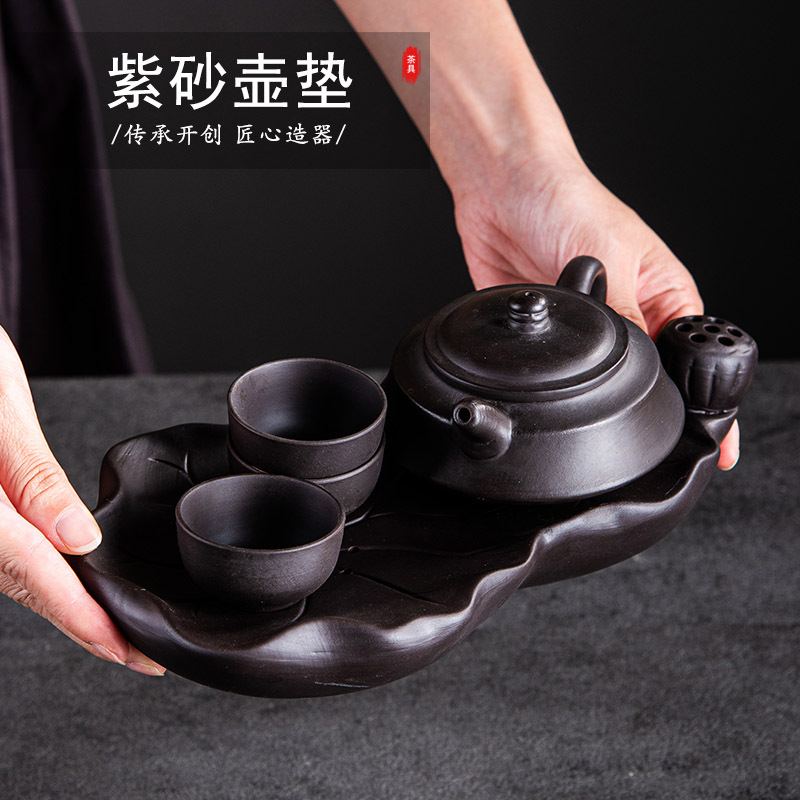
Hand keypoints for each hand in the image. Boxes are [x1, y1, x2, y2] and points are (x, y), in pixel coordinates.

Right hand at [0, 327, 164, 674]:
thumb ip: (31, 478)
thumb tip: (77, 540)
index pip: (39, 578)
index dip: (89, 622)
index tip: (132, 651)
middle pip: (27, 587)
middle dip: (84, 623)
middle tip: (139, 651)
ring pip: (13, 574)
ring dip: (62, 602)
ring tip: (113, 626)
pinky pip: (2, 552)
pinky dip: (38, 572)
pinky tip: (66, 578)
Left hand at [450, 153, 739, 468]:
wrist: (501, 187)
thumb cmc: (567, 199)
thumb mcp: (611, 256)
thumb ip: (624, 318)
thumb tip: (640, 371)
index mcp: (661, 295)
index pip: (692, 357)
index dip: (705, 401)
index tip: (713, 442)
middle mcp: (627, 315)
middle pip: (648, 378)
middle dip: (650, 407)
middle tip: (650, 437)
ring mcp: (585, 328)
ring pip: (598, 382)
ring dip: (598, 395)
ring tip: (599, 409)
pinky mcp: (546, 332)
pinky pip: (554, 370)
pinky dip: (555, 383)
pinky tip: (555, 387)